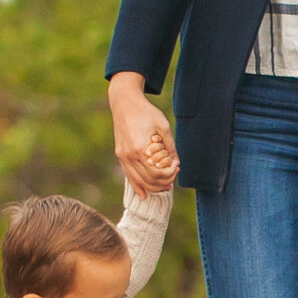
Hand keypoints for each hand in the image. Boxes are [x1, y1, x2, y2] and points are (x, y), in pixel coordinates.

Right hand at [109, 71, 176, 195]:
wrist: (124, 103)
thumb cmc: (146, 112)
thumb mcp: (163, 126)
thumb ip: (170, 146)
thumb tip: (176, 163)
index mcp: (141, 148)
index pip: (157, 172)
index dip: (170, 174)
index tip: (177, 167)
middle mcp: (129, 155)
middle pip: (149, 180)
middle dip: (164, 181)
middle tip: (174, 175)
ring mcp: (123, 156)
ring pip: (139, 181)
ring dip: (153, 187)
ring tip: (166, 185)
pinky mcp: (120, 155)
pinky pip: (128, 176)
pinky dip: (137, 187)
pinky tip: (144, 195)